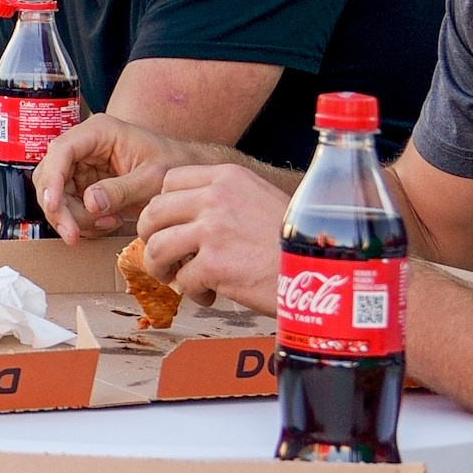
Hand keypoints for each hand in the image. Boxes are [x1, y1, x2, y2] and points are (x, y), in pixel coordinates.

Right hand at [35, 112, 179, 239]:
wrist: (184, 170)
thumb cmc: (174, 165)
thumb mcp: (152, 179)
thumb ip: (122, 190)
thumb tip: (90, 202)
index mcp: (100, 131)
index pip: (61, 151)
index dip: (53, 180)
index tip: (54, 206)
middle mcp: (85, 145)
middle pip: (50, 176)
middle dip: (59, 208)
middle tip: (74, 233)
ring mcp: (82, 164)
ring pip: (55, 194)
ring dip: (73, 217)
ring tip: (108, 224)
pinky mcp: (84, 183)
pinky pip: (68, 206)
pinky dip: (82, 222)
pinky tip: (107, 222)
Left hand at [136, 162, 286, 317]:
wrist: (322, 268)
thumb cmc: (293, 239)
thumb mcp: (260, 198)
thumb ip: (226, 199)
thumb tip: (190, 216)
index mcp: (227, 177)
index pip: (170, 180)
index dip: (163, 205)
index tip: (169, 223)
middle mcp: (216, 198)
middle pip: (154, 211)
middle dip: (151, 236)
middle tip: (162, 254)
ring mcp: (213, 231)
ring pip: (158, 247)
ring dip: (161, 268)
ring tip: (177, 278)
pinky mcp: (214, 265)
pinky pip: (183, 280)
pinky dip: (193, 292)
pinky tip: (212, 294)